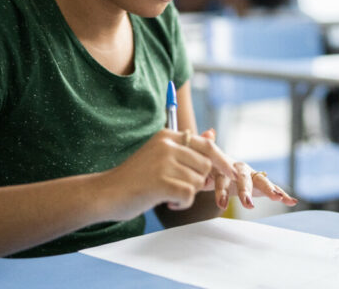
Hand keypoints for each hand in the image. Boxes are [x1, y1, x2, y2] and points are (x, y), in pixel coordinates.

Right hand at [106, 128, 236, 219]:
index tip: (233, 172)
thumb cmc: (134, 177)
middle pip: (205, 165)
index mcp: (167, 136)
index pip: (206, 145)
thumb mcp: (159, 156)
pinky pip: (188, 195)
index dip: (222, 160)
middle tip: (180, 188)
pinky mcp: (161, 182)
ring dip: (187, 193)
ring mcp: (164, 162)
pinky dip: (181, 203)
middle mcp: (167, 145)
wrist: (106, 193)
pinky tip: (167, 202)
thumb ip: (186, 148)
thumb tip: (212, 135)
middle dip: (198, 181)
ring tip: (167, 194)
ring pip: (197, 182)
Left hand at [196, 130, 297, 209]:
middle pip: (243, 178)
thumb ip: (205, 149)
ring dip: (269, 189)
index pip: (222, 178)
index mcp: (223, 165)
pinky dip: (282, 193)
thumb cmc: (207, 166)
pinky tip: (292, 201)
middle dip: (246, 191)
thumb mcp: (202, 161)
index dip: (221, 190)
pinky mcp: (259, 183)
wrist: (215, 165)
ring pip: (261, 181)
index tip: (221, 204)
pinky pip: (272, 188)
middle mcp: (239, 168)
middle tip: (247, 204)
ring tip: (278, 198)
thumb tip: (210, 131)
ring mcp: (251, 175)